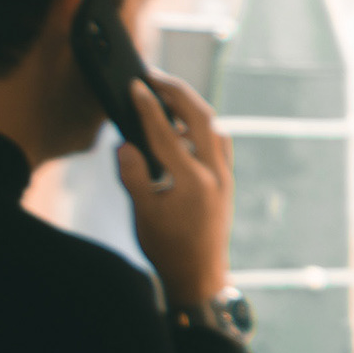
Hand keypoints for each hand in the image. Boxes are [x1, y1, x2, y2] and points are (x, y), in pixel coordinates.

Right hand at [116, 73, 235, 315]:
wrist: (200, 274)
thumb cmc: (169, 247)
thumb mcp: (143, 213)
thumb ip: (134, 176)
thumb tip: (126, 145)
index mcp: (193, 181)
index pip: (167, 132)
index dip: (148, 105)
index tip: (136, 84)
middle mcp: (216, 173)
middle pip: (202, 118)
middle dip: (179, 93)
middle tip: (153, 78)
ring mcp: (226, 176)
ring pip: (215, 127)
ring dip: (192, 107)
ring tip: (165, 95)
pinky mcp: (227, 180)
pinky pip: (218, 142)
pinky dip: (202, 126)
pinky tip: (181, 125)